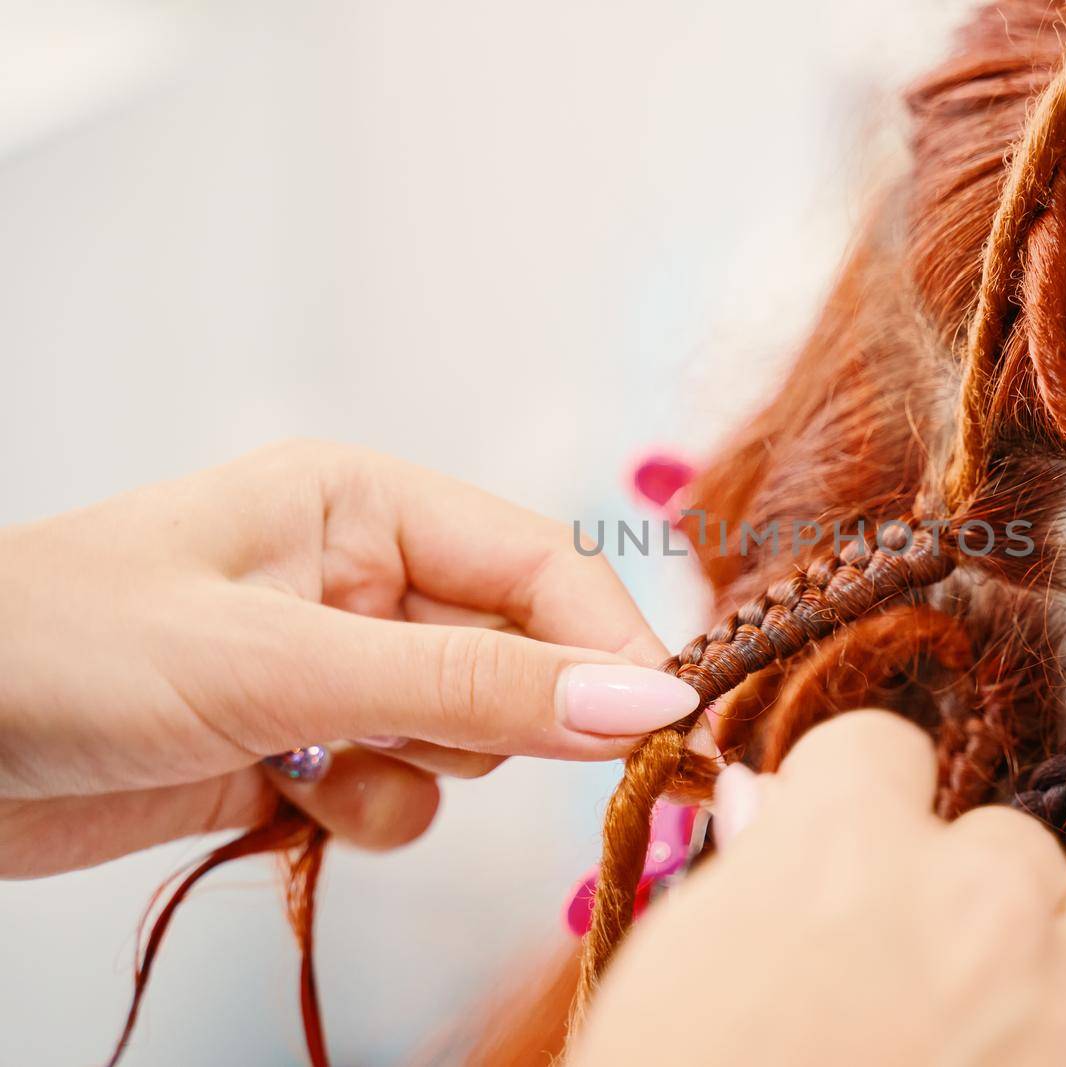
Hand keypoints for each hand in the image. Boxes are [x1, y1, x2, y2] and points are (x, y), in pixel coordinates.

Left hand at [0, 440, 698, 876]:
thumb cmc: (72, 648)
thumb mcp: (287, 662)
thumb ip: (470, 689)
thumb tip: (643, 705)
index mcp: (364, 505)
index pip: (539, 567)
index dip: (607, 646)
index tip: (668, 728)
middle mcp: (362, 578)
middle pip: (514, 655)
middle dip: (496, 717)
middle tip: (455, 752)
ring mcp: (335, 669)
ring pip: (465, 735)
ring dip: (417, 768)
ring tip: (323, 762)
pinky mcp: (303, 750)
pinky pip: (400, 792)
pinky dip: (364, 811)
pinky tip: (289, 801)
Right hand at [570, 712, 1065, 1066]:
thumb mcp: (680, 960)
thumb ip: (756, 870)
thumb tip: (772, 812)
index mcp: (845, 840)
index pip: (887, 747)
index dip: (855, 802)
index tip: (839, 846)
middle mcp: (969, 900)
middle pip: (1008, 840)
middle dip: (961, 891)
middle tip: (902, 963)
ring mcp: (1055, 1006)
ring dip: (1057, 964)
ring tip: (988, 1022)